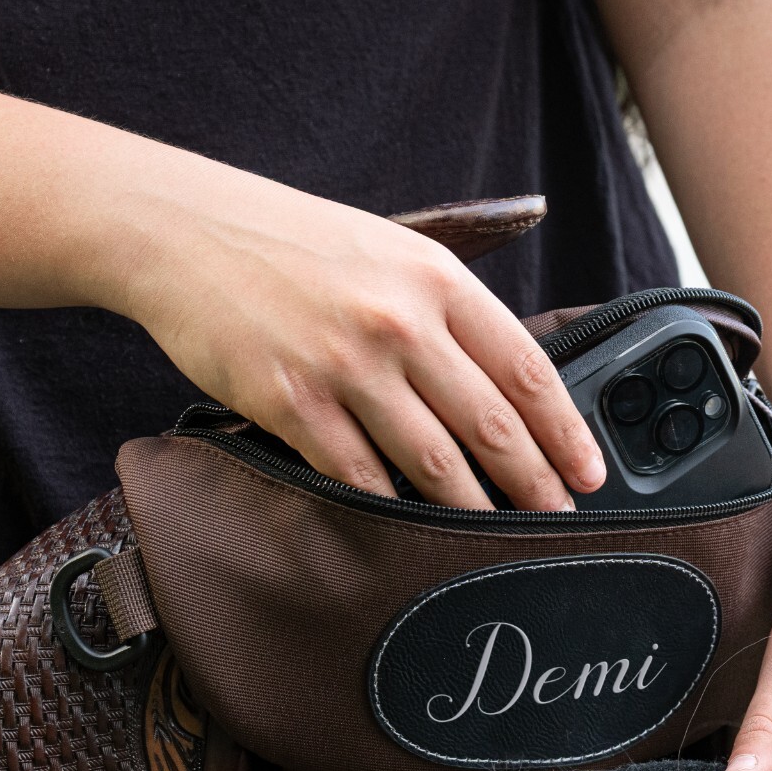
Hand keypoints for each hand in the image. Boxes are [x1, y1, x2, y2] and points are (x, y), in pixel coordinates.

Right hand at [114, 165, 605, 509]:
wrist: (184, 232)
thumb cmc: (290, 240)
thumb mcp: (391, 238)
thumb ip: (457, 279)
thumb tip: (527, 303)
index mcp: (436, 279)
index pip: (525, 370)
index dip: (566, 431)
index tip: (587, 471)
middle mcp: (401, 323)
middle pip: (492, 426)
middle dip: (535, 485)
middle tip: (557, 522)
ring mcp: (346, 367)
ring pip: (433, 463)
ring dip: (471, 512)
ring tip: (494, 538)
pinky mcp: (292, 404)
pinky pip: (359, 477)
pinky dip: (390, 511)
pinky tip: (411, 531)